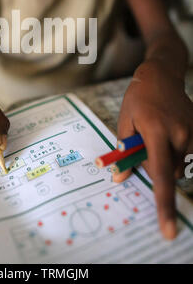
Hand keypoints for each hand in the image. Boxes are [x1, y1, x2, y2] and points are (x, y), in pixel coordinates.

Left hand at [115, 59, 192, 239]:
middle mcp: (179, 134)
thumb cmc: (138, 98)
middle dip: (155, 167)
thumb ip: (124, 152)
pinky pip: (188, 156)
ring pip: (179, 166)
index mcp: (156, 131)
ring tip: (157, 135)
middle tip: (145, 144)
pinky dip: (176, 153)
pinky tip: (169, 134)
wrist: (161, 76)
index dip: (163, 203)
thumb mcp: (124, 122)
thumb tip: (120, 178)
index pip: (160, 174)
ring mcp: (192, 133)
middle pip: (169, 172)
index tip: (168, 228)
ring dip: (166, 159)